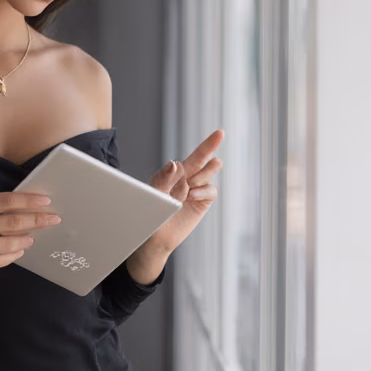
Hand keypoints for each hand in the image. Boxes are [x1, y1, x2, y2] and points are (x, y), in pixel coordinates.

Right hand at [0, 191, 61, 280]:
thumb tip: (24, 208)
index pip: (6, 201)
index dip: (29, 201)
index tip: (47, 201)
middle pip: (13, 222)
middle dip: (38, 220)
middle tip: (54, 220)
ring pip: (9, 243)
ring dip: (26, 240)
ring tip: (32, 238)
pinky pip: (0, 260)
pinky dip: (13, 255)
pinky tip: (18, 251)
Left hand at [145, 129, 224, 255]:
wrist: (157, 237)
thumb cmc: (151, 213)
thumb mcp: (154, 194)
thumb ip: (163, 178)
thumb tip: (175, 163)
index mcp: (173, 173)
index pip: (186, 159)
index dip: (195, 154)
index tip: (209, 142)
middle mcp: (186, 177)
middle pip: (201, 158)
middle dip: (210, 145)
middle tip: (219, 133)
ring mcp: (196, 188)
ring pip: (208, 172)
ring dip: (202, 174)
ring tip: (191, 183)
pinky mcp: (203, 200)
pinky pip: (211, 190)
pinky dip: (203, 191)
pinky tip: (192, 196)